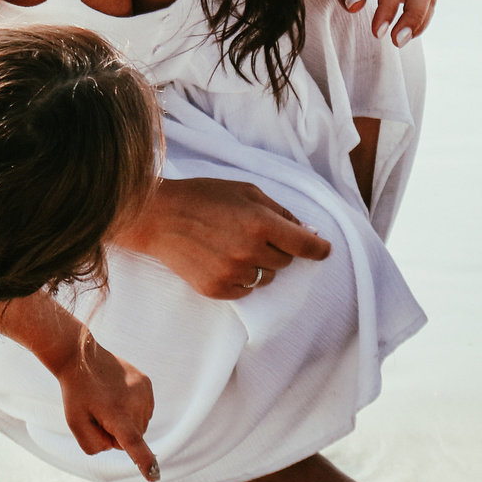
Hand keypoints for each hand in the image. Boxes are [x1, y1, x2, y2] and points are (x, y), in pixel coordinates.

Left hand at [0, 296, 160, 481]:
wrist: (82, 358)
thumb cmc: (76, 394)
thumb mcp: (75, 424)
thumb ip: (94, 445)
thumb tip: (117, 445)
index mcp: (115, 414)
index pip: (131, 443)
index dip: (143, 461)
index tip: (154, 476)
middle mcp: (134, 403)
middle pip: (131, 439)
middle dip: (116, 434)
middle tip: (99, 413)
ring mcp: (144, 392)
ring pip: (139, 426)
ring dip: (125, 421)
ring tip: (108, 402)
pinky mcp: (148, 384)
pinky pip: (144, 412)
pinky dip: (132, 410)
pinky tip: (118, 396)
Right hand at [113, 177, 332, 299]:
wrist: (157, 217)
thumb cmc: (203, 197)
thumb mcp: (246, 191)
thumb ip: (279, 211)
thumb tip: (306, 231)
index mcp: (260, 223)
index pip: (305, 245)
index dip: (319, 248)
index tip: (324, 249)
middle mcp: (249, 251)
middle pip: (286, 262)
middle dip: (277, 248)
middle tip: (252, 233)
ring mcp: (232, 273)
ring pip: (267, 278)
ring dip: (260, 265)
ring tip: (233, 246)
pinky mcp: (217, 289)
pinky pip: (245, 291)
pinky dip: (240, 278)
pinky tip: (221, 259)